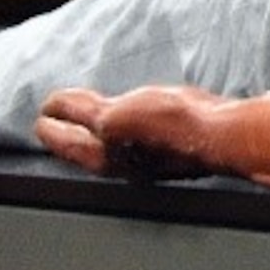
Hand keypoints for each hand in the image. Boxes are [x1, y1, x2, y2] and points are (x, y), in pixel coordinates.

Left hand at [36, 85, 225, 180]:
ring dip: (101, 127)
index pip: (67, 143)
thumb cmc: (174, 127)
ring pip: (116, 141)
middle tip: (63, 114)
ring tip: (97, 112)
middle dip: (74, 130)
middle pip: (89, 146)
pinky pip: (142, 132)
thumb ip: (83, 111)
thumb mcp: (114, 116)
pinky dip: (132, 121)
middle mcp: (125, 162)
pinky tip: (141, 113)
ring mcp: (152, 155)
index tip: (44, 113)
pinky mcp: (177, 143)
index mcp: (104, 159)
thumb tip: (55, 107)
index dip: (53, 126)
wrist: (224, 133)